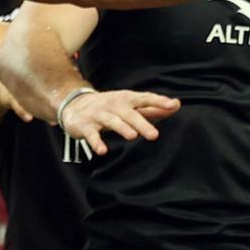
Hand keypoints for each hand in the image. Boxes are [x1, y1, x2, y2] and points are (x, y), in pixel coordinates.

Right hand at [59, 87, 180, 146]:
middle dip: (141, 123)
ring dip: (122, 128)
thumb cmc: (109, 107)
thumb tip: (176, 105)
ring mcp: (99, 115)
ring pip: (112, 121)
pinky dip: (96, 142)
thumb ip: (153, 108)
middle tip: (154, 135)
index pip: (145, 99)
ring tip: (132, 136)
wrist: (74, 104)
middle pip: (129, 114)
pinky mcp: (85, 125)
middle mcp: (114, 105)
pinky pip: (91, 134)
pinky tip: (102, 151)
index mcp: (127, 99)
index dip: (158, 101)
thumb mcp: (130, 105)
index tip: (172, 105)